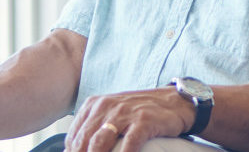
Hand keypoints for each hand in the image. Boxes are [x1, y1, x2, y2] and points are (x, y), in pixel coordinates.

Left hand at [66, 87, 194, 151]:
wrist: (175, 101)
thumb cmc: (141, 112)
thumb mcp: (112, 113)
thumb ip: (94, 129)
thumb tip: (75, 149)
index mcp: (94, 105)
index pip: (73, 137)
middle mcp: (106, 106)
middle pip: (83, 142)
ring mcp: (125, 113)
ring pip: (100, 143)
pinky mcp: (143, 121)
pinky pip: (129, 144)